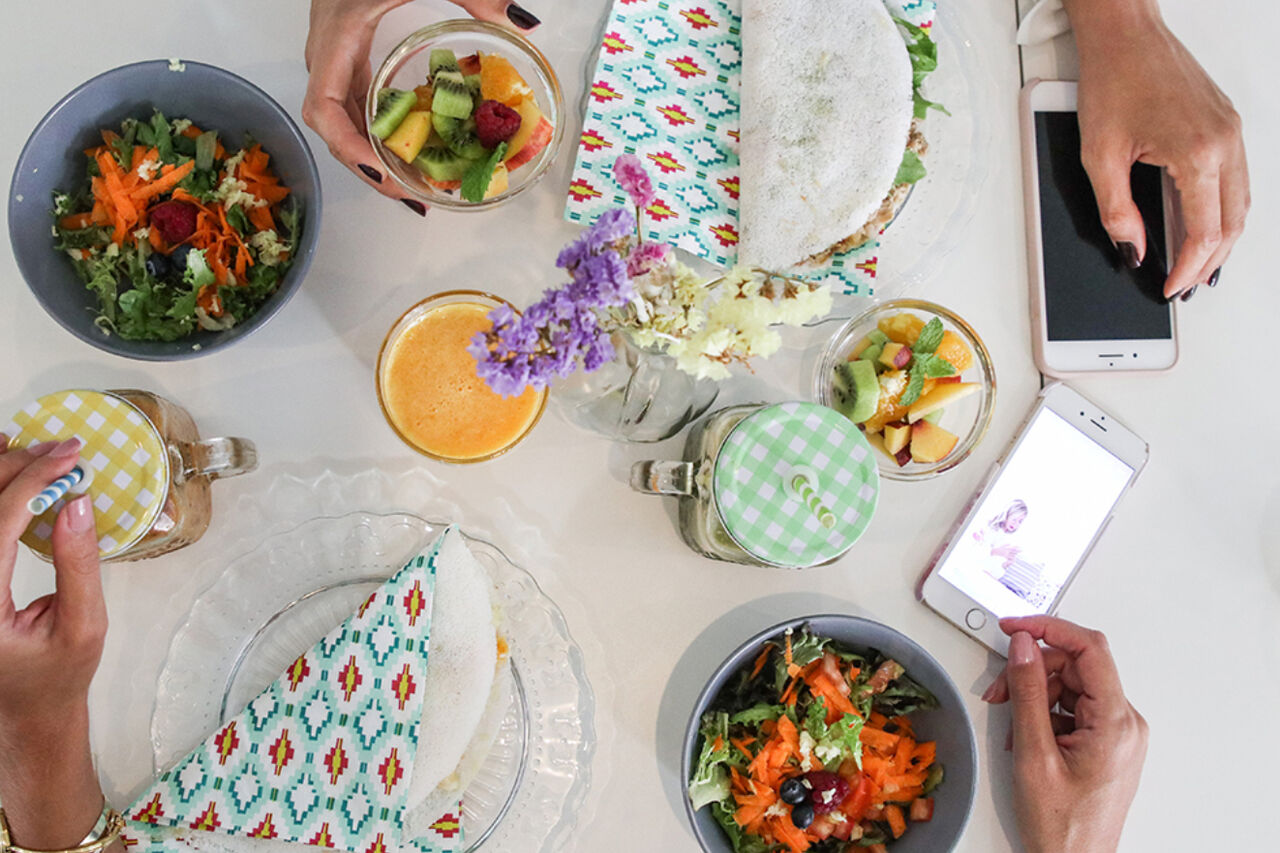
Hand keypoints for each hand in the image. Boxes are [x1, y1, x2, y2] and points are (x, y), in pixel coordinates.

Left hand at [0, 438, 111, 848]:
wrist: (27, 710)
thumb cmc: (58, 674)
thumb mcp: (83, 626)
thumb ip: (78, 566)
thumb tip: (76, 504)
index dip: (35, 480)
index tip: (71, 456)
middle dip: (18, 468)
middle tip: (63, 450)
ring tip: (35, 449)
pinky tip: (3, 462)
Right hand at [302, 0, 540, 210]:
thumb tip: (522, 22)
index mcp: (337, 33)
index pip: (323, 109)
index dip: (349, 149)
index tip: (384, 173)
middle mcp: (328, 49)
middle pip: (333, 125)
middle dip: (369, 164)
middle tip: (412, 194)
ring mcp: (337, 49)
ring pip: (343, 116)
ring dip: (373, 151)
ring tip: (414, 182)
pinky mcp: (349, 46)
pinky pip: (356, 97)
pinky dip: (378, 126)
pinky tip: (411, 143)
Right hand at [981, 616, 1146, 852]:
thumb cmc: (1061, 825)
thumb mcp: (1033, 754)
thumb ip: (1028, 693)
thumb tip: (1024, 648)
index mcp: (1116, 723)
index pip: (1089, 649)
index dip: (1048, 628)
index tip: (1015, 627)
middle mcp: (1125, 723)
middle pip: (1076, 667)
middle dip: (1032, 670)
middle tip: (999, 690)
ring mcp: (1118, 733)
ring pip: (1071, 686)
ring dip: (1035, 693)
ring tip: (1010, 721)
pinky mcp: (1107, 742)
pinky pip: (1074, 708)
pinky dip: (1045, 712)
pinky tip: (1027, 735)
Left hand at [1067, 0, 1248, 298]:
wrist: (1126, 35)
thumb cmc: (1113, 81)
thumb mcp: (1100, 157)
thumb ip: (1116, 212)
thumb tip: (1131, 250)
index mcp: (1198, 152)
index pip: (1204, 232)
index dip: (1187, 268)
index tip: (1170, 288)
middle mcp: (1225, 141)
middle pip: (1233, 223)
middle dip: (1209, 263)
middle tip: (1185, 287)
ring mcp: (1232, 131)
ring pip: (1241, 203)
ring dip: (1222, 240)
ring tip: (1197, 267)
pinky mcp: (1227, 124)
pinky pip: (1236, 180)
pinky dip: (1224, 211)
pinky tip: (1205, 227)